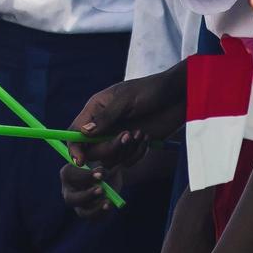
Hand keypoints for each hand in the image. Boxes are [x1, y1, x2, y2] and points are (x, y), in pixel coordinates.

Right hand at [59, 161, 123, 217]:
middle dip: (86, 196)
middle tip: (101, 190)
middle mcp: (69, 191)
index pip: (70, 176)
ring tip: (109, 202)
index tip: (100, 174)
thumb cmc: (102, 159)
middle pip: (70, 199)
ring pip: (83, 212)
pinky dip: (104, 214)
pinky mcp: (89, 212)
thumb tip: (101, 174)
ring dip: (96, 209)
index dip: (85, 176)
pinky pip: (95, 219)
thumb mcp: (101, 156)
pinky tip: (111, 204)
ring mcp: (78, 204)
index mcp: (68, 173)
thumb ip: (99, 160)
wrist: (112, 171)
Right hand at [67, 62, 185, 168]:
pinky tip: (147, 138)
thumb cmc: (151, 90)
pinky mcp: (133, 146)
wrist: (178, 97)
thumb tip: (82, 133)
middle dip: (109, 147)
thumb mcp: (126, 100)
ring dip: (126, 151)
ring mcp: (118, 136)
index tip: (81, 161)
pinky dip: (137, 154)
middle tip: (127, 135)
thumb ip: (105, 117)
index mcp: (96, 109)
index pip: (75, 132)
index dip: (74, 147)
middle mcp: (104, 125)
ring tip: (141, 133)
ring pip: (110, 159)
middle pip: (92, 150)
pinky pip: (126, 161)